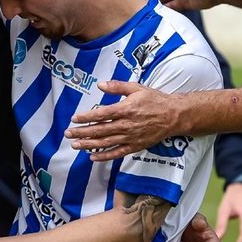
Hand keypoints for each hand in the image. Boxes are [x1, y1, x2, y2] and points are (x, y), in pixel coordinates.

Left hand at [65, 80, 181, 160]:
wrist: (173, 116)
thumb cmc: (154, 100)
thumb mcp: (136, 88)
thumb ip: (117, 87)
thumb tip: (100, 84)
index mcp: (125, 109)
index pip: (101, 114)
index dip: (86, 117)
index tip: (74, 119)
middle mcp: (126, 125)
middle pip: (100, 130)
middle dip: (82, 132)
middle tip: (68, 133)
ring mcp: (130, 137)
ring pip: (106, 142)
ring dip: (88, 145)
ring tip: (75, 145)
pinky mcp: (135, 146)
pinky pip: (117, 153)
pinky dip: (104, 156)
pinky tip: (92, 157)